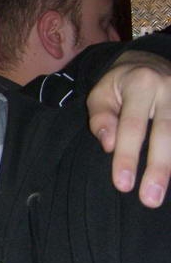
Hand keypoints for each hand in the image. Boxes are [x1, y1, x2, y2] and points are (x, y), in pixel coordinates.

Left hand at [88, 50, 170, 207]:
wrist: (146, 62)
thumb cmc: (118, 85)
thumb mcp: (100, 94)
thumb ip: (101, 118)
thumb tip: (109, 146)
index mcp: (141, 83)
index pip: (132, 126)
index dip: (127, 156)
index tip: (122, 185)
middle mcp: (169, 88)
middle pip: (166, 133)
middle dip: (158, 168)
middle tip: (149, 199)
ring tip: (160, 195)